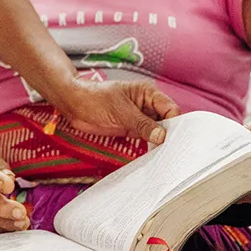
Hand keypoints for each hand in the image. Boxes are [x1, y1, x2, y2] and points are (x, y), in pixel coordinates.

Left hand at [58, 80, 179, 144]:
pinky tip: (153, 156)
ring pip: (158, 132)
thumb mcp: (121, 111)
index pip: (171, 109)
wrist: (74, 104)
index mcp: (148, 93)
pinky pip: (146, 138)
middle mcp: (147, 105)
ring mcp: (140, 118)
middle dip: (170, 136)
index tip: (176, 141)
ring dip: (160, 143)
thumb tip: (162, 137)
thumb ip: (143, 124)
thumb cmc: (95, 99)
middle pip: (167, 121)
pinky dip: (150, 146)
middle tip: (172, 153)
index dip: (175, 124)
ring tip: (164, 157)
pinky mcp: (132, 129)